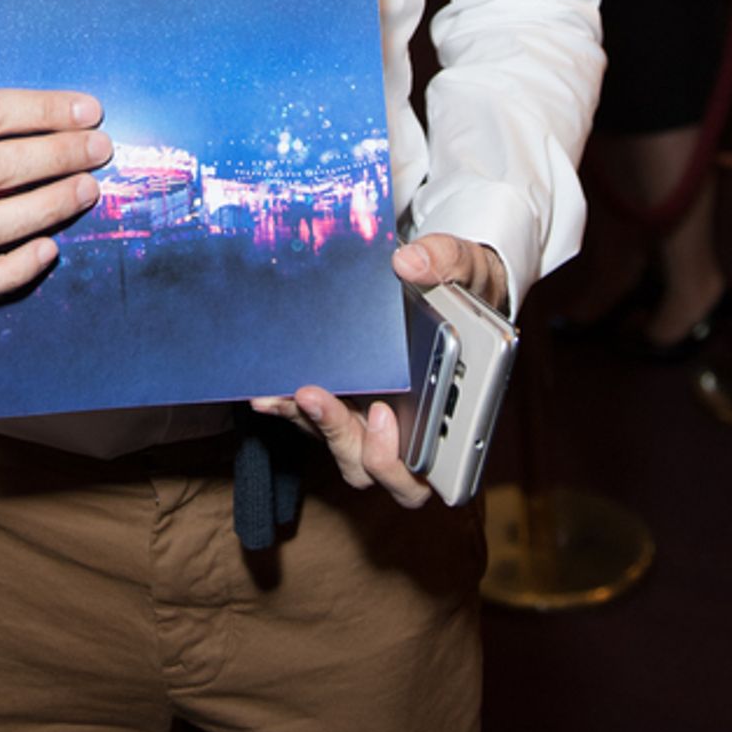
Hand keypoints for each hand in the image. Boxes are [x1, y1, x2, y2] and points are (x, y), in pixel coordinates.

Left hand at [249, 233, 507, 504]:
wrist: (445, 284)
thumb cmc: (465, 288)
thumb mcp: (466, 267)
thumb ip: (445, 261)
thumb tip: (410, 262)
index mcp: (448, 413)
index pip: (424, 470)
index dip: (400, 463)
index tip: (382, 414)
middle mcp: (408, 425)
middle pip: (373, 466)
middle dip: (342, 438)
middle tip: (317, 397)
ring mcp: (372, 417)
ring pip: (338, 446)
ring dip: (309, 423)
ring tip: (283, 391)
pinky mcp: (343, 400)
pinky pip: (313, 419)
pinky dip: (288, 408)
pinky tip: (266, 391)